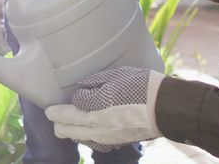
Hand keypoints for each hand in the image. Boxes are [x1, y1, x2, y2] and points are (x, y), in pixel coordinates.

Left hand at [46, 67, 165, 150]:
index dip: (74, 97)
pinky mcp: (116, 143)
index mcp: (95, 107)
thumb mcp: (118, 75)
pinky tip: (88, 131)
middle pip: (65, 128)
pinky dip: (86, 136)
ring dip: (69, 130)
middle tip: (52, 113)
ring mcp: (106, 137)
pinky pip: (93, 143)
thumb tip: (83, 87)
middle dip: (56, 120)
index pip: (71, 105)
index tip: (78, 91)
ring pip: (78, 137)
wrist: (166, 109)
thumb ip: (96, 81)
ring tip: (66, 123)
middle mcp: (96, 126)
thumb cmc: (143, 87)